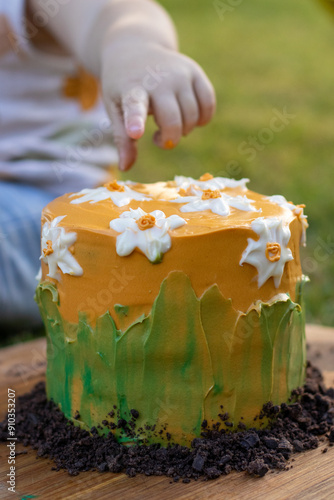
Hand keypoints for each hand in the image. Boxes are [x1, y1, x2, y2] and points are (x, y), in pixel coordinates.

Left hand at [101, 41, 215, 170]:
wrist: (135, 48)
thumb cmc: (123, 86)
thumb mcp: (115, 109)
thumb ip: (122, 139)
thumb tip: (125, 167)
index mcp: (131, 89)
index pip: (134, 106)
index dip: (135, 121)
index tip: (135, 133)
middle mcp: (158, 79)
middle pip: (173, 120)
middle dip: (169, 138)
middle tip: (159, 138)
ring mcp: (179, 73)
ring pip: (192, 116)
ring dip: (183, 130)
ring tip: (169, 124)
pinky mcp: (195, 72)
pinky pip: (208, 105)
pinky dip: (202, 119)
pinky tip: (189, 118)